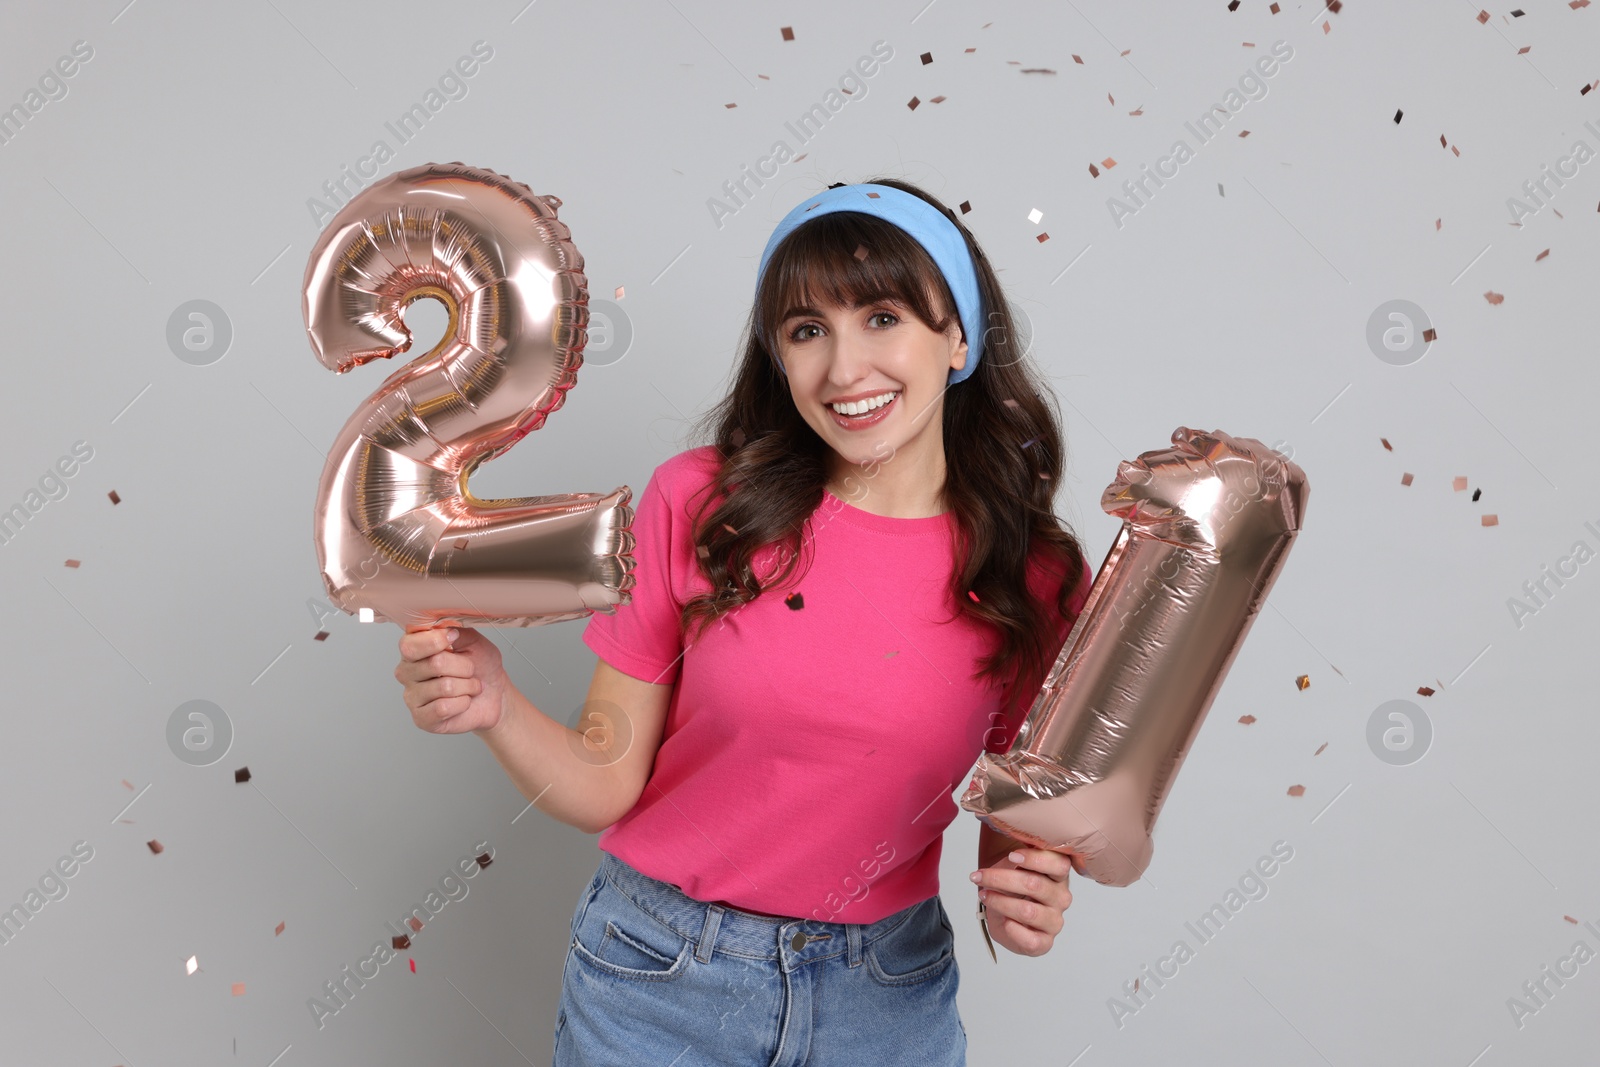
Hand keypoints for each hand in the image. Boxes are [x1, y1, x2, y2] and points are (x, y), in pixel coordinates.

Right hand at [395, 626, 511, 734]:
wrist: (493, 694)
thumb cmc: (480, 666)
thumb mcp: (473, 641)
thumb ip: (457, 631)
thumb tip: (446, 630)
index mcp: (413, 650)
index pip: (409, 645)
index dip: (436, 641)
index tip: (454, 639)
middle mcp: (406, 672)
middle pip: (435, 664)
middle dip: (464, 666)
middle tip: (470, 670)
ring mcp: (411, 696)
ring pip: (444, 687)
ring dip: (467, 686)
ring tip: (470, 686)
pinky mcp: (421, 718)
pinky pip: (444, 708)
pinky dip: (463, 703)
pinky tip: (463, 701)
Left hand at [971, 846, 1074, 956]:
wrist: (1004, 915)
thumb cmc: (1012, 888)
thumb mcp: (1012, 867)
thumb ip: (1016, 860)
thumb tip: (1011, 857)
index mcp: (1059, 876)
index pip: (1059, 864)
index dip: (1035, 859)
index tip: (1012, 856)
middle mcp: (1061, 898)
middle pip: (1036, 885)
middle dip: (1002, 879)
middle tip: (980, 877)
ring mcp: (1054, 921)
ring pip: (1028, 912)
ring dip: (1000, 902)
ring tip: (985, 896)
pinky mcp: (1045, 942)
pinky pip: (1030, 939)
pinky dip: (1012, 930)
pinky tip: (1004, 922)